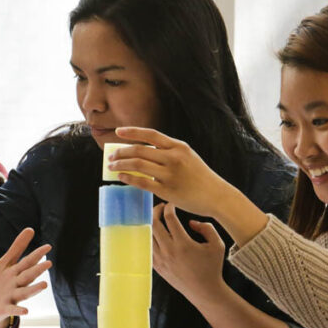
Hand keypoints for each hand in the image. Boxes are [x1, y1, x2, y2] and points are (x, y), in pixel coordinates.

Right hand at [0, 228, 52, 327]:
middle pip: (26, 275)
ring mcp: (8, 295)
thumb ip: (18, 247)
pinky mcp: (4, 308)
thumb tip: (30, 228)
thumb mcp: (6, 263)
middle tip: (49, 264)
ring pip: (22, 292)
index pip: (26, 261)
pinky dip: (18, 310)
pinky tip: (25, 311)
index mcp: (12, 271)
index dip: (37, 255)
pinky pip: (12, 310)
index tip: (48, 247)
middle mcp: (11, 282)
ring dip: (32, 289)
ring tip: (44, 285)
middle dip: (36, 269)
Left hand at [109, 127, 240, 218]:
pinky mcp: (167, 190)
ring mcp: (170, 174)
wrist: (217, 196)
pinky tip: (121, 178)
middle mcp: (174, 157)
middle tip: (111, 156)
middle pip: (139, 149)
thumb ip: (169, 152)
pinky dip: (128, 178)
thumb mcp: (188, 157)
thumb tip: (145, 153)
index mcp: (179, 146)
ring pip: (138, 164)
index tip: (118, 132)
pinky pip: (142, 182)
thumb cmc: (201, 177)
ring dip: (121, 164)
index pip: (150, 134)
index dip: (132, 132)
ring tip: (112, 167)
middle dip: (121, 152)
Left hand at [151, 203, 225, 303]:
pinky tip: (153, 233)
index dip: (169, 207)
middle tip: (161, 207)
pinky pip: (147, 248)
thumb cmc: (212, 267)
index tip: (171, 204)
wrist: (204, 291)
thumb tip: (191, 222)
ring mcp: (161, 260)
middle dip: (156, 211)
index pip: (169, 218)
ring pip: (148, 235)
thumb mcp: (217, 245)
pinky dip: (148, 238)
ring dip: (150, 224)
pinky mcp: (157, 267)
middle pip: (154, 224)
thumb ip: (207, 228)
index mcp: (183, 244)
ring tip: (156, 219)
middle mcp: (169, 251)